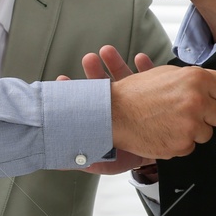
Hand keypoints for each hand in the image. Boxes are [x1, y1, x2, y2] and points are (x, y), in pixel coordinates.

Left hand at [59, 45, 159, 174]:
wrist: (157, 159)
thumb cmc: (128, 158)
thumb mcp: (105, 163)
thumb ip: (85, 160)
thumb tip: (58, 162)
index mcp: (103, 118)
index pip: (86, 103)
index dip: (75, 92)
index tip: (63, 81)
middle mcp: (117, 106)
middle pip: (103, 85)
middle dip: (94, 71)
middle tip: (88, 59)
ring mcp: (135, 99)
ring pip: (124, 77)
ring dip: (116, 63)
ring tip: (107, 52)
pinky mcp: (156, 97)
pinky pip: (152, 79)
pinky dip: (146, 67)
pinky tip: (140, 59)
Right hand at [108, 63, 215, 160]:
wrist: (112, 114)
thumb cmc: (135, 93)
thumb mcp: (165, 74)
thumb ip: (191, 80)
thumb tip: (210, 87)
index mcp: (197, 79)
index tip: (213, 101)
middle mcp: (197, 100)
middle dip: (206, 116)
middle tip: (187, 114)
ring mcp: (191, 124)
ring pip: (207, 133)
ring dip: (192, 131)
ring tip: (170, 123)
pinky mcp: (183, 144)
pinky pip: (191, 147)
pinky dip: (179, 143)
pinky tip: (164, 133)